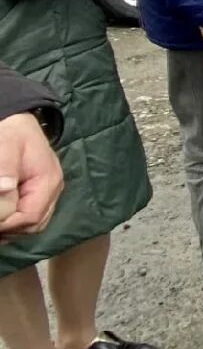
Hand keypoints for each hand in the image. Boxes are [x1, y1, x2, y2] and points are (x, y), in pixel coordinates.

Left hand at [0, 112, 64, 241]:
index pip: (30, 217)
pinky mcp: (39, 191)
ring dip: (11, 226)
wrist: (16, 121)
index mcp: (48, 181)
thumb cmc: (11, 132)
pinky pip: (30, 214)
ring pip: (32, 223)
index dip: (6, 223)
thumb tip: (4, 190)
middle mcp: (52, 190)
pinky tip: (2, 215)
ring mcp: (47, 192)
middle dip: (8, 227)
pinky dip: (13, 220)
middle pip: (33, 224)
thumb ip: (5, 170)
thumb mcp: (5, 146)